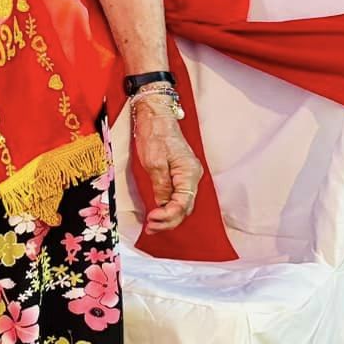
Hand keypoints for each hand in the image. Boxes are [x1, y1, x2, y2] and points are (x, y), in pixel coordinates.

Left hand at [132, 97, 201, 232]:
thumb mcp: (154, 162)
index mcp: (189, 173)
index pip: (183, 203)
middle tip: (150, 228)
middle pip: (185, 208)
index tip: (151, 220)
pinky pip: (178, 196)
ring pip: (182, 204)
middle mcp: (192, 176)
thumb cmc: (155, 134)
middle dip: (168, 221)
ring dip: (168, 217)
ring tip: (152, 225)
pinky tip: (158, 213)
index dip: (168, 216)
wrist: (156, 115)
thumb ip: (161, 186)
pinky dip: (168, 207)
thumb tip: (163, 205)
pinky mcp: (180, 174)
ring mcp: (187, 175)